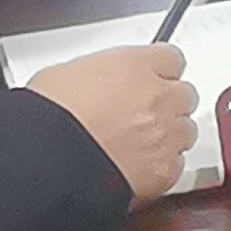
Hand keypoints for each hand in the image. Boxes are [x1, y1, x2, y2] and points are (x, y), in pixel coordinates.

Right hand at [27, 43, 195, 197]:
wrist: (46, 162)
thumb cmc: (46, 119)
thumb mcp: (62, 76)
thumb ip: (95, 75)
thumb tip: (91, 85)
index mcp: (135, 66)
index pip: (170, 59)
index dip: (158, 72)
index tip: (150, 79)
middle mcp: (158, 97)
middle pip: (184, 95)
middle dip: (166, 104)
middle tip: (139, 116)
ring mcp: (165, 134)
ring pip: (185, 131)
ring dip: (167, 136)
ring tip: (137, 146)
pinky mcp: (164, 171)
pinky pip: (176, 166)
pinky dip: (161, 168)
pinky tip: (136, 169)